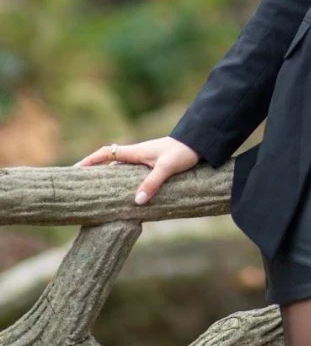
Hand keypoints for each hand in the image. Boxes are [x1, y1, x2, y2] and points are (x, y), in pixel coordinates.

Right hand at [73, 137, 200, 205]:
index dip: (89, 161)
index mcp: (136, 152)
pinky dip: (126, 183)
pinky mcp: (154, 165)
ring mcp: (145, 160)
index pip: (106, 153)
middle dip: (95, 173)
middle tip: (81, 187)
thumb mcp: (167, 167)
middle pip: (110, 163)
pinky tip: (127, 195)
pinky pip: (134, 174)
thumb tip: (137, 202)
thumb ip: (152, 183)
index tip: (74, 170)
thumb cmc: (183, 152)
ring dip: (111, 179)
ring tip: (99, 195)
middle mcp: (137, 155)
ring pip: (122, 170)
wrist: (200, 143)